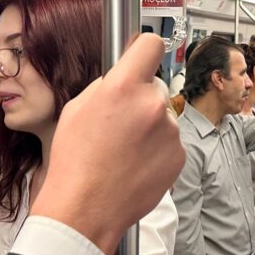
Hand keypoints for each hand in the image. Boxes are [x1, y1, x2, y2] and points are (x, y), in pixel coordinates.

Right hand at [31, 33, 184, 254]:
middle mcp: (151, 105)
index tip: (142, 56)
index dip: (144, 49)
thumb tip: (122, 77)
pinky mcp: (179, 155)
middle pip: (155, 86)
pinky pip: (170, 142)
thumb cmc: (75, 163)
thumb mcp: (77, 109)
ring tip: (125, 152)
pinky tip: (136, 165)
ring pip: (162, 117)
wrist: (86, 209)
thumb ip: (106, 87)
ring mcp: (169, 131)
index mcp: (122, 88)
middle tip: (121, 124)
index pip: (149, 45)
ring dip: (150, 128)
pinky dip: (158, 150)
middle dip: (141, 99)